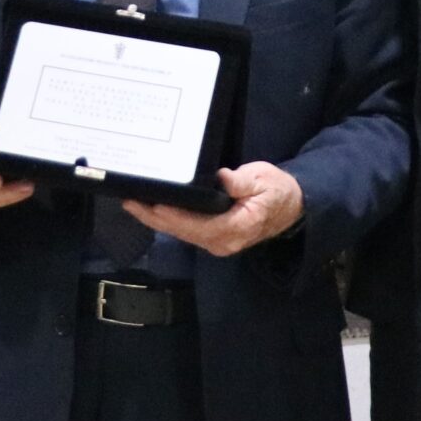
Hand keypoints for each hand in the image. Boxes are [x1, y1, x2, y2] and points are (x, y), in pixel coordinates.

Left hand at [125, 162, 303, 257]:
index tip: (151, 203)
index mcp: (235, 228)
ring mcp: (215, 242)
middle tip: (129, 200)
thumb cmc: (278, 192)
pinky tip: (151, 208)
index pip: (196, 224)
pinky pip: (185, 230)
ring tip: (133, 202)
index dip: (172, 215)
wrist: (291, 208)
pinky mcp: (211, 237)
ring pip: (180, 232)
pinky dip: (167, 220)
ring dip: (156, 219)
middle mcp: (221, 242)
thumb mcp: (265, 180)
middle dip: (154, 216)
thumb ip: (243, 181)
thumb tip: (222, 178)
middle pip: (181, 231)